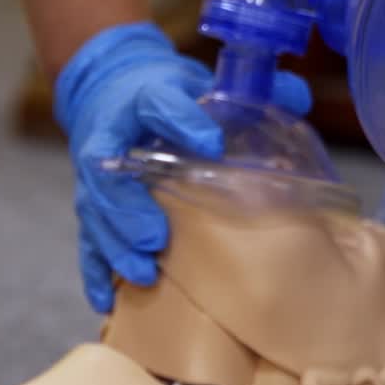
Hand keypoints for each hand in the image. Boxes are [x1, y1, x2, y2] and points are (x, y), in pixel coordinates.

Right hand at [53, 22, 311, 311]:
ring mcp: (96, 176)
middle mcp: (112, 139)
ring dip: (117, 246)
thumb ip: (249, 92)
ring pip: (95, 212)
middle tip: (158, 237)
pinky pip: (86, 240)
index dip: (181, 121)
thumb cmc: (164, 96)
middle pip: (110, 173)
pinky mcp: (90, 203)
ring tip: (142, 274)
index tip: (210, 142)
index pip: (157, 103)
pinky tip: (106, 300)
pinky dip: (95, 271)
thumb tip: (298, 97)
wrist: (110, 93)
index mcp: (141, 99)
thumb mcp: (199, 84)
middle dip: (131, 209)